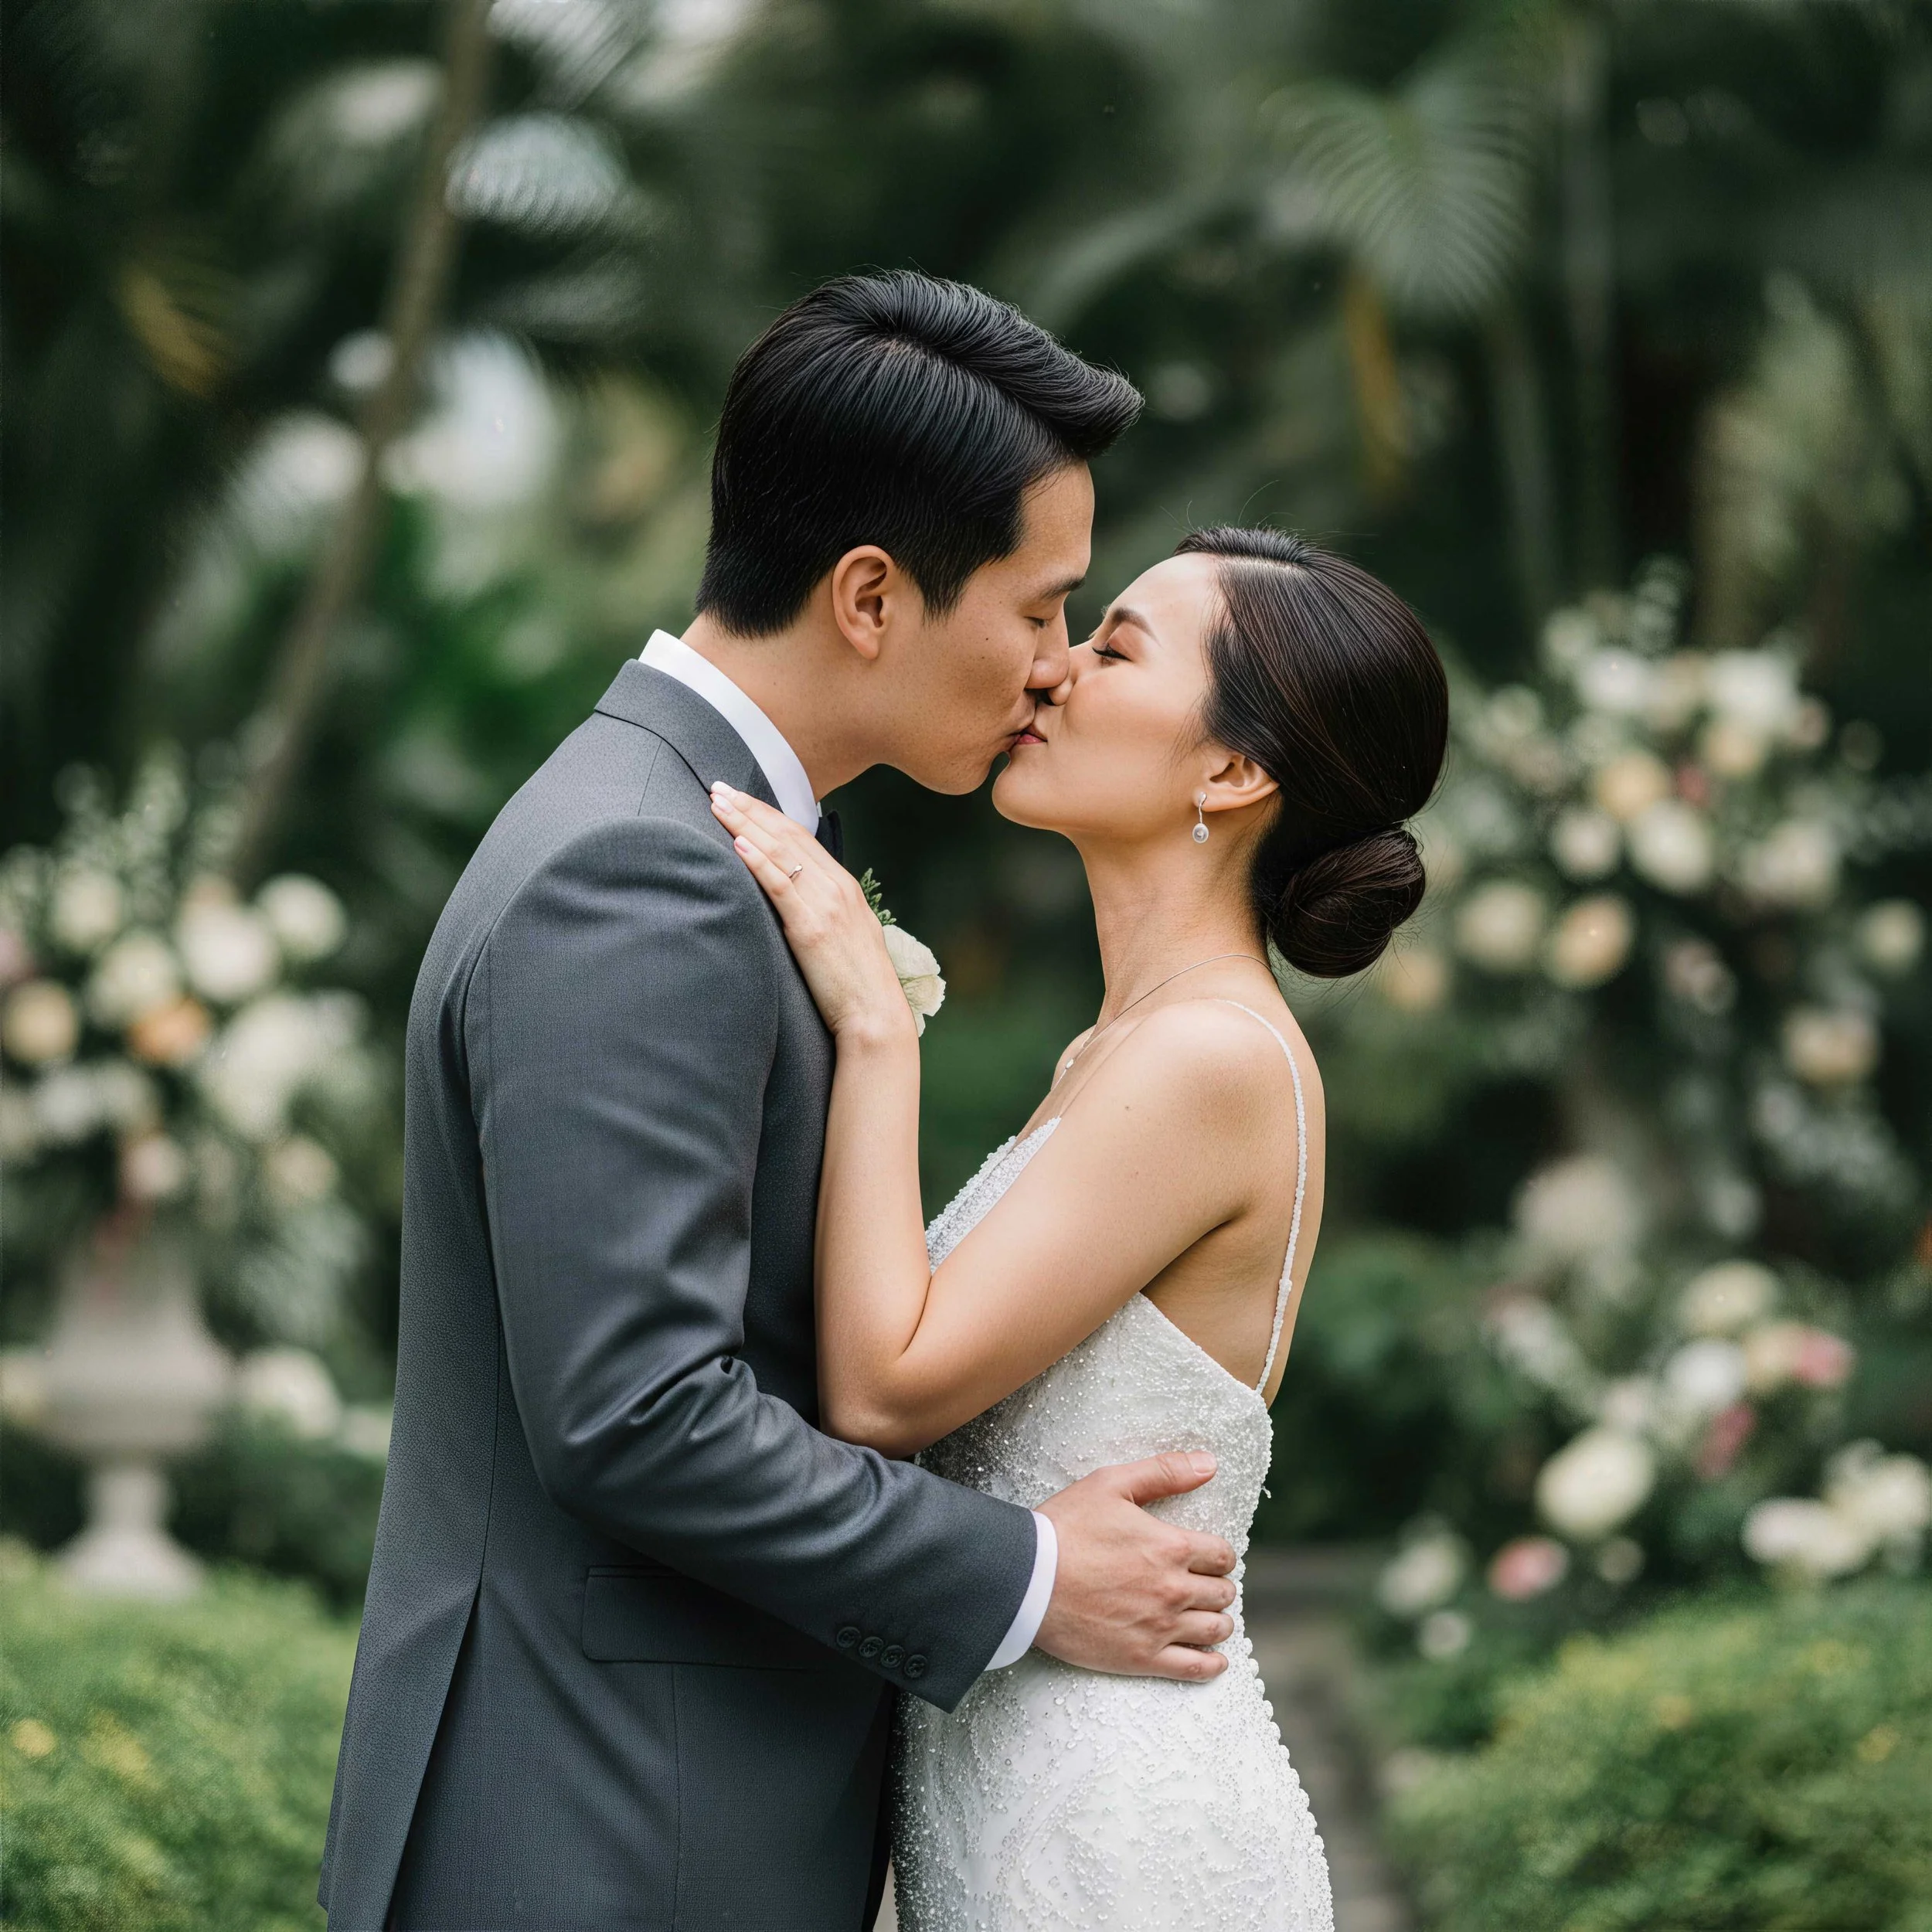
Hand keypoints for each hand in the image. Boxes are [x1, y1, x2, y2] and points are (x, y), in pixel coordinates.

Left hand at [709, 784, 914, 1042]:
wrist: (875, 1016)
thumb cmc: (855, 985)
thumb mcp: (843, 936)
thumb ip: (820, 911)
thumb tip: (789, 902)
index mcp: (844, 887)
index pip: (800, 837)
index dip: (767, 814)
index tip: (739, 798)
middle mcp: (837, 887)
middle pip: (787, 836)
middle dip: (750, 809)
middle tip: (718, 787)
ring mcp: (826, 905)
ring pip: (780, 853)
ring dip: (745, 824)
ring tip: (717, 804)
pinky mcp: (811, 928)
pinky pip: (781, 886)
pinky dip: (758, 862)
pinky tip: (737, 843)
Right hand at [1033, 1452, 1239, 1680]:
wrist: (1025, 1580)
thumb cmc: (1065, 1528)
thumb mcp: (1111, 1483)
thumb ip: (1164, 1472)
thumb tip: (1210, 1464)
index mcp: (1171, 1546)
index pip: (1222, 1556)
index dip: (1219, 1555)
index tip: (1209, 1558)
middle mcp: (1173, 1589)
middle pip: (1222, 1593)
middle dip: (1219, 1587)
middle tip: (1207, 1586)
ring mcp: (1159, 1627)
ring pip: (1214, 1630)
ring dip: (1219, 1622)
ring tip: (1210, 1618)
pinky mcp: (1140, 1658)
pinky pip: (1193, 1668)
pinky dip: (1212, 1665)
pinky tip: (1215, 1661)